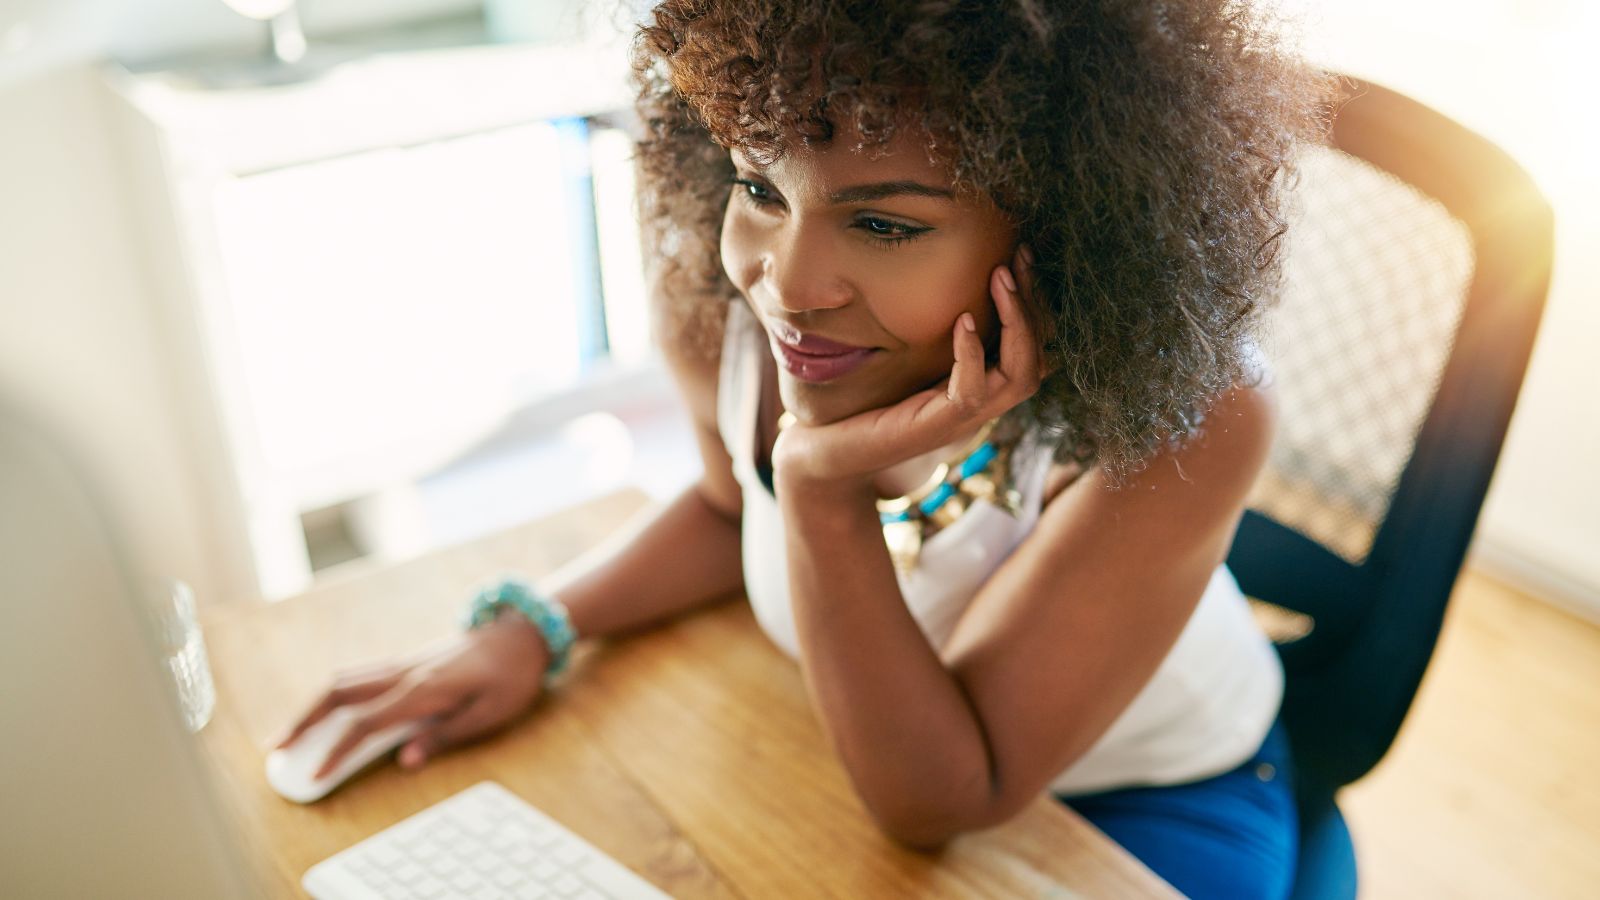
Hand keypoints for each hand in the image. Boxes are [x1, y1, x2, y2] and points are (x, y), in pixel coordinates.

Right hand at [272, 612, 551, 778]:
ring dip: (312, 704)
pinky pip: (359, 676)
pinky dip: (333, 694)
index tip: (314, 773)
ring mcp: (403, 663)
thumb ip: (446, 736)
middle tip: (275, 747)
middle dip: (303, 719)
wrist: (523, 632)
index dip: (337, 749)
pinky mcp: (406, 662)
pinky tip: (323, 712)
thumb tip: (405, 760)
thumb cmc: (512, 676)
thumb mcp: (490, 714)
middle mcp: (405, 671)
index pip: (366, 722)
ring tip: (288, 732)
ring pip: (344, 680)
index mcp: (424, 688)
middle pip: (339, 693)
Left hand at [771, 244, 1041, 489]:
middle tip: (1019, 257)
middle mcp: (981, 406)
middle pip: (1038, 360)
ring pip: (1020, 377)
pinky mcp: (936, 426)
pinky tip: (962, 320)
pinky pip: (972, 391)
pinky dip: (972, 353)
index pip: (1032, 348)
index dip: (1034, 303)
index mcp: (980, 388)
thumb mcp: (909, 360)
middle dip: (1034, 305)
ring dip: (1017, 324)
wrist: (826, 452)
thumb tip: (948, 281)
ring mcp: (962, 420)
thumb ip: (936, 335)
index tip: (1020, 255)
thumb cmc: (864, 402)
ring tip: (1001, 280)